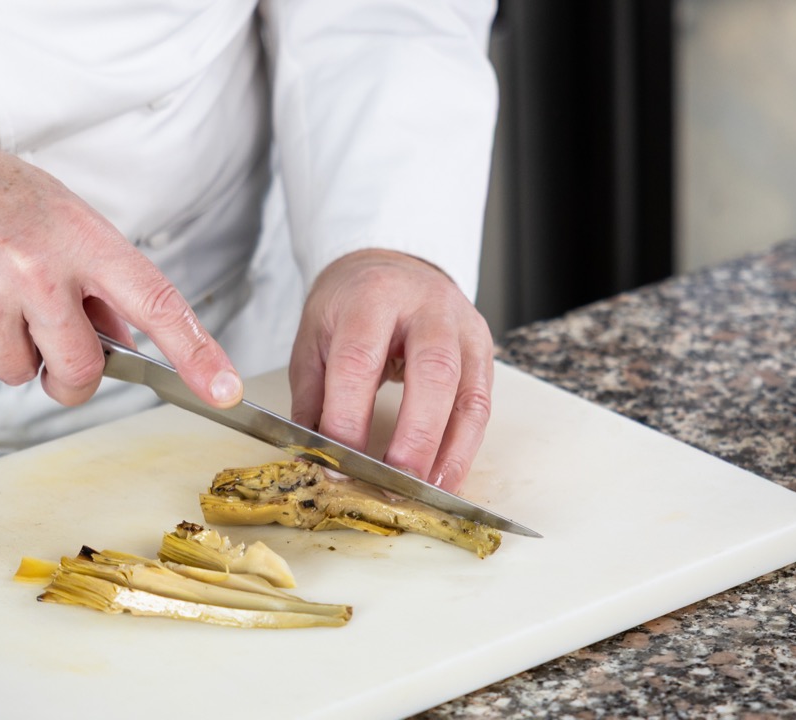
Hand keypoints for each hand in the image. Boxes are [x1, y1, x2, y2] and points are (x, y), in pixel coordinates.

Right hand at [0, 132, 241, 407]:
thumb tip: (130, 345)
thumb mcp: (62, 216)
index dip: (196, 352)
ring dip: (17, 354)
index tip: (224, 389)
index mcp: (81, 238)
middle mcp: (38, 271)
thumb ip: (102, 280)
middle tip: (54, 343)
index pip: (156, 302)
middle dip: (73, 373)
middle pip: (82, 370)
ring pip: (24, 376)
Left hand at [289, 249, 492, 492]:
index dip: (349, 418)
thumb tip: (312, 457)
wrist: (389, 267)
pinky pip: (481, 405)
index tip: (336, 464)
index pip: (360, 361)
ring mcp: (463, 328)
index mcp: (372, 297)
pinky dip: (465, 447)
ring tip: (427, 493)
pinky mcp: (483, 350)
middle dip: (416, 437)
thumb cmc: (348, 307)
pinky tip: (446, 477)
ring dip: (450, 452)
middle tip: (395, 483)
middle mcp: (427, 308)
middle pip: (432, 373)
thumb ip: (312, 398)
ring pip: (468, 394)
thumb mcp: (314, 339)